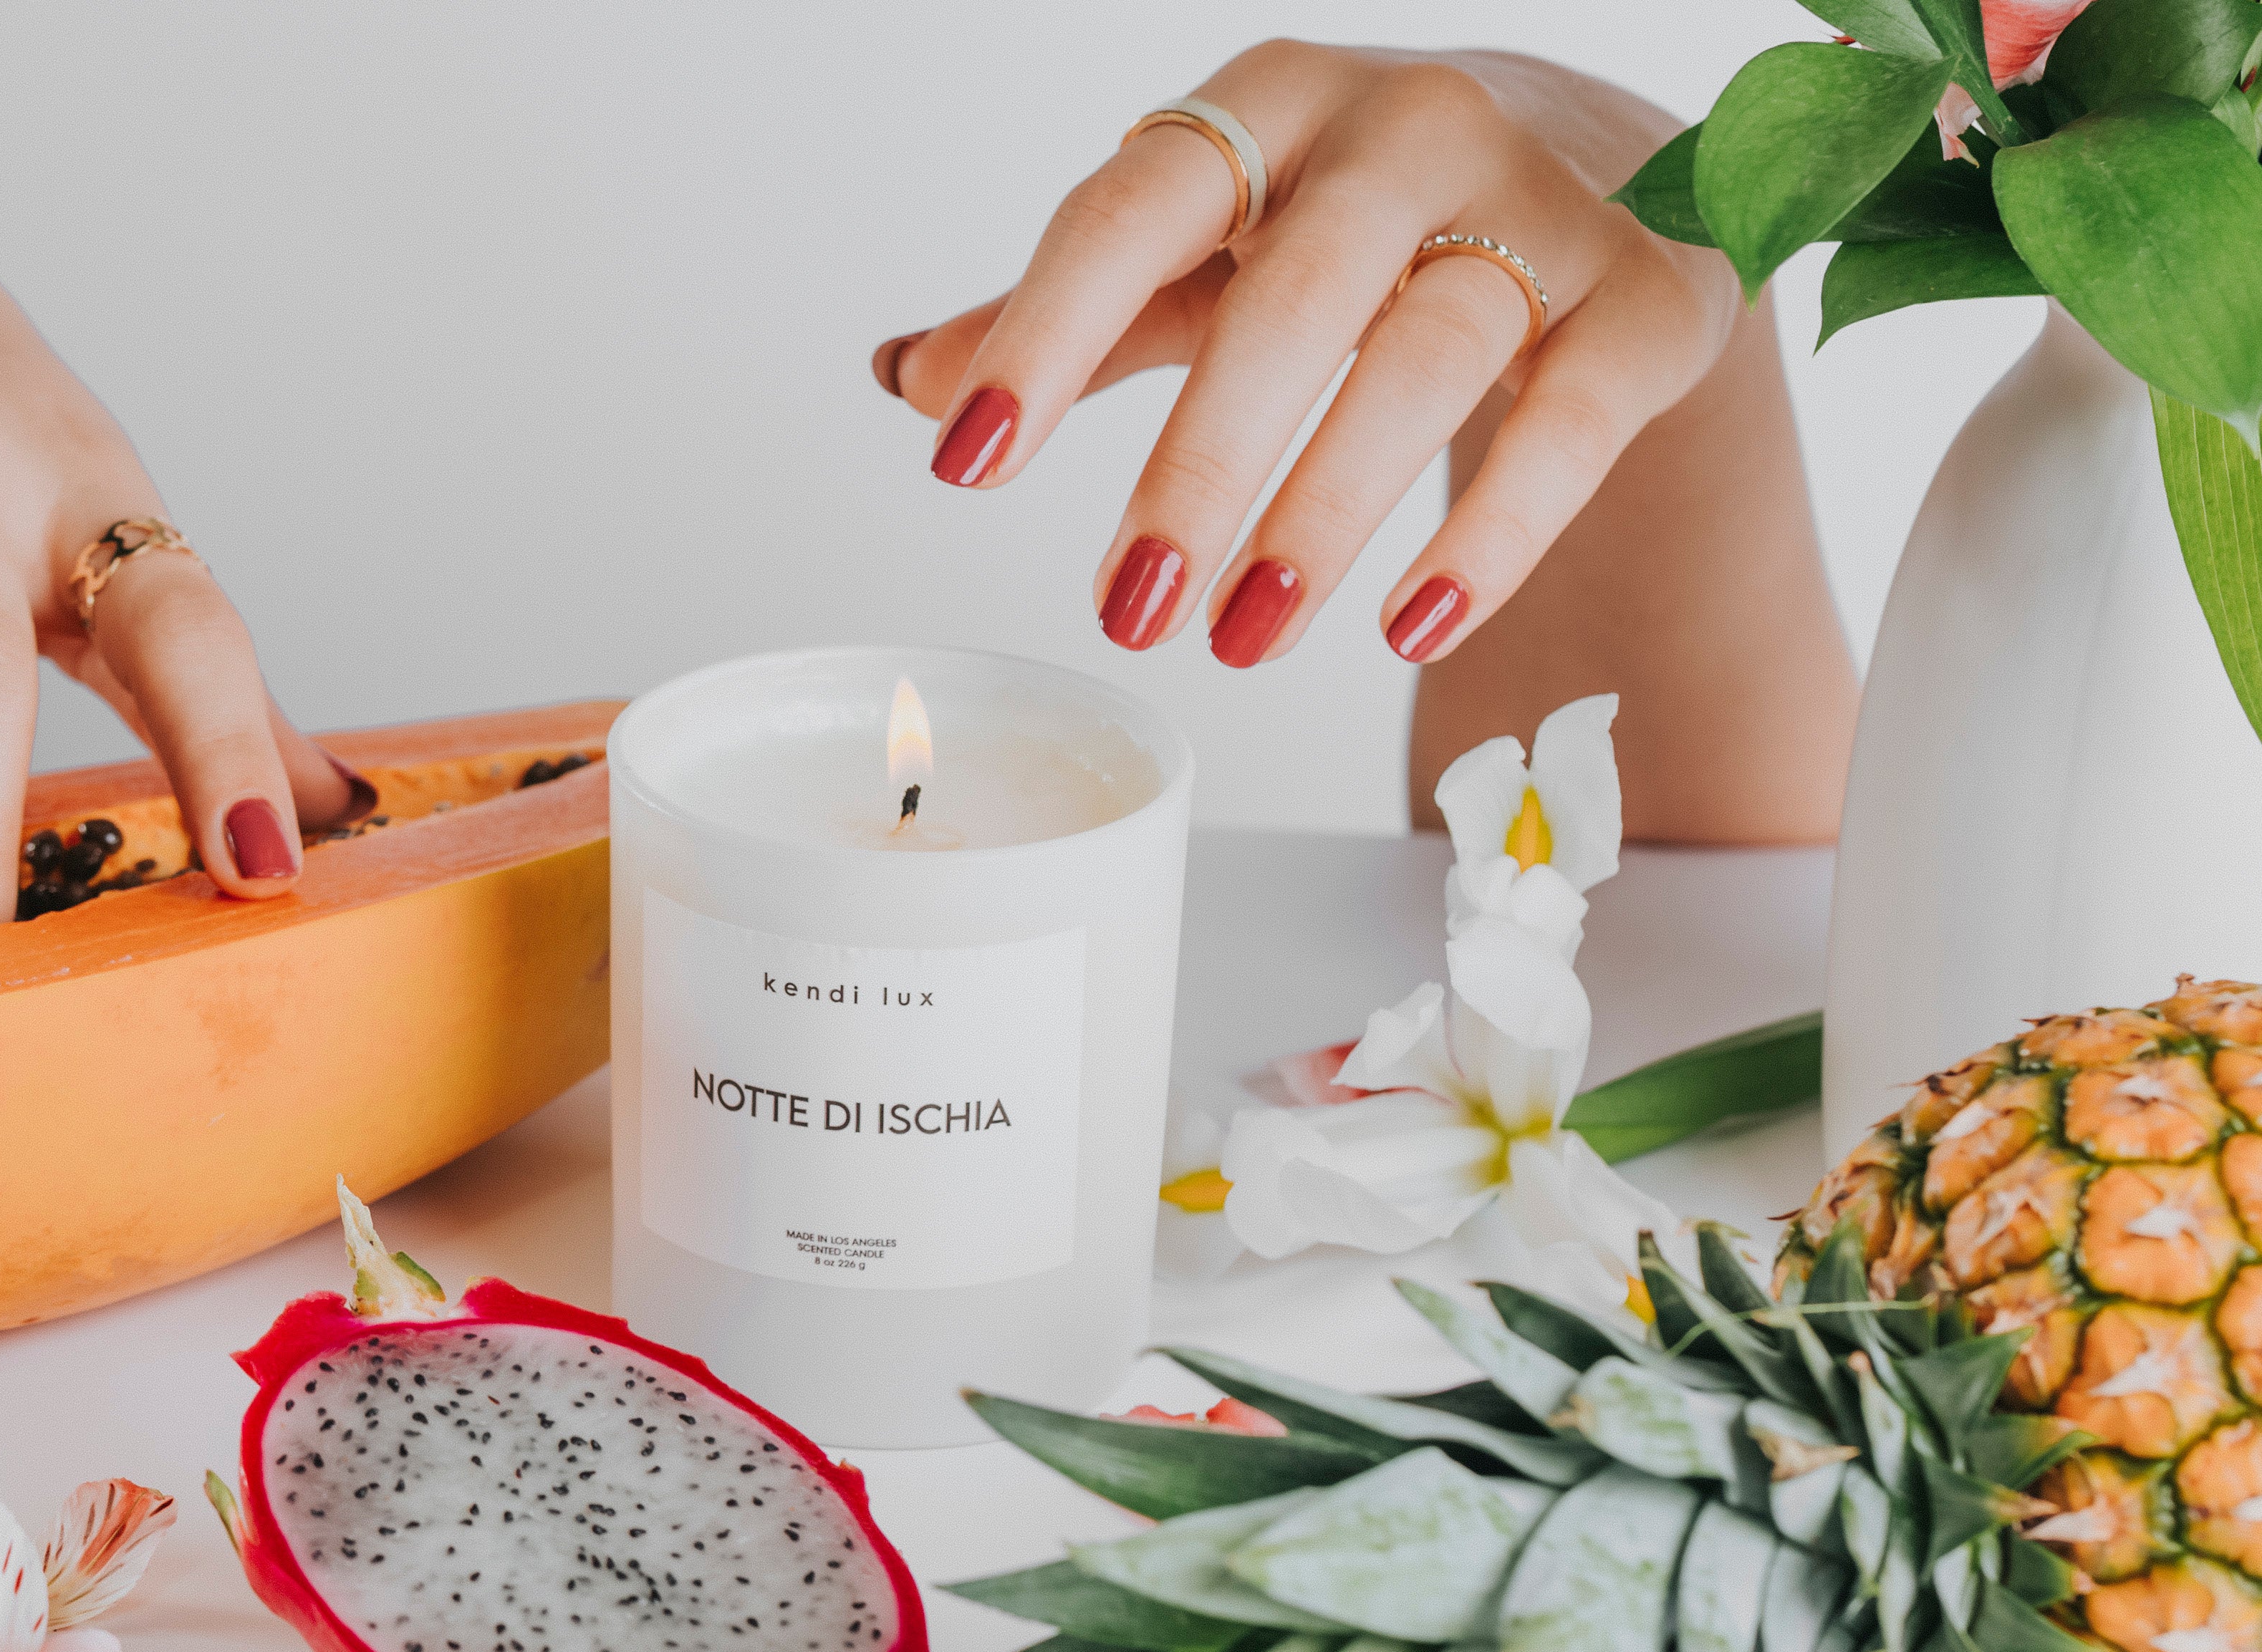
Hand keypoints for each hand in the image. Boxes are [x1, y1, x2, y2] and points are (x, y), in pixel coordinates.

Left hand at [877, 45, 1738, 671]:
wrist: (1602, 176)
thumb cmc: (1362, 224)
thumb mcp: (1213, 246)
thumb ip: (1076, 311)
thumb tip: (907, 377)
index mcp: (1269, 108)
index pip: (1136, 208)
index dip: (1045, 332)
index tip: (962, 459)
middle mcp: (1407, 128)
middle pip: (1290, 296)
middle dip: (1200, 463)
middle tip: (1127, 609)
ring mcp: (1541, 205)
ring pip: (1428, 354)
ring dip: (1326, 509)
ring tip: (1241, 639)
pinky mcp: (1649, 296)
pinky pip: (1569, 419)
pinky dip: (1493, 530)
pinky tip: (1410, 623)